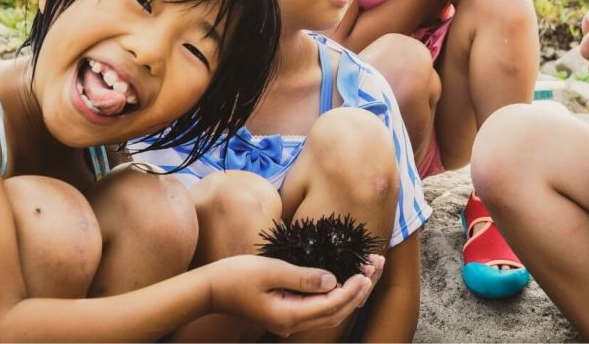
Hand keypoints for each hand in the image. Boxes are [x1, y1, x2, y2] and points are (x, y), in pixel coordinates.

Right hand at [207, 254, 381, 337]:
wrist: (211, 289)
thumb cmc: (236, 276)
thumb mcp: (270, 270)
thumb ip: (302, 276)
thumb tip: (332, 280)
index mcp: (289, 315)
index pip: (332, 304)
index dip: (353, 288)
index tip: (367, 270)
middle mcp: (292, 324)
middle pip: (337, 311)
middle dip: (361, 288)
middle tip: (377, 264)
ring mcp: (290, 321)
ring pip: (331, 311)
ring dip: (353, 291)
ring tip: (370, 267)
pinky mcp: (288, 312)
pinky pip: (320, 307)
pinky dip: (338, 293)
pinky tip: (348, 277)